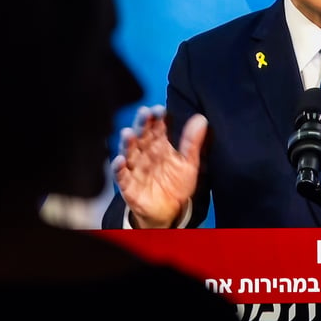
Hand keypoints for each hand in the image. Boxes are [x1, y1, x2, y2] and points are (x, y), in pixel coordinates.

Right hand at [111, 106, 207, 228]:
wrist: (170, 210)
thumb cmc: (176, 183)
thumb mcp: (188, 163)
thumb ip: (192, 142)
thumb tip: (201, 119)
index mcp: (159, 145)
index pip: (157, 127)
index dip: (157, 118)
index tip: (160, 110)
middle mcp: (145, 153)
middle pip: (142, 136)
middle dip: (142, 124)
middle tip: (144, 113)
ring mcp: (135, 168)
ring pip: (129, 153)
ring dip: (127, 143)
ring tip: (128, 134)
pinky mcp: (128, 185)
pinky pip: (121, 176)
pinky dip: (119, 169)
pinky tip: (120, 161)